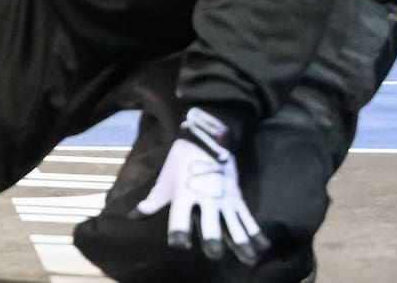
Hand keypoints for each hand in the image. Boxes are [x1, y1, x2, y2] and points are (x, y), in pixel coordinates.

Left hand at [133, 108, 269, 265]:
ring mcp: (224, 199)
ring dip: (241, 242)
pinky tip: (263, 247)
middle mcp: (206, 200)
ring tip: (248, 259)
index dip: (179, 233)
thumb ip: (152, 202)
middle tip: (215, 254)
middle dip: (213, 241)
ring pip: (234, 225)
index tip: (179, 244)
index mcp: (184, 196)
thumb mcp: (165, 181)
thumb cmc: (181, 161)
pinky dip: (256, 233)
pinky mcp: (237, 198)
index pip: (179, 219)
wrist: (207, 137)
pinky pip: (248, 218)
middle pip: (210, 225)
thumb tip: (133, 216)